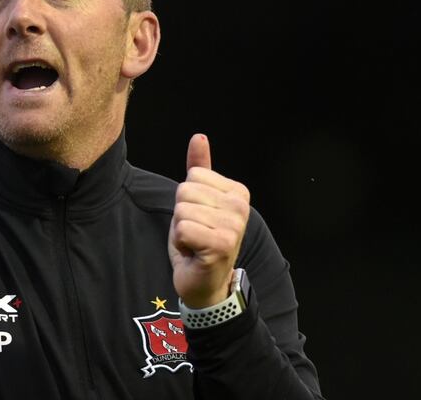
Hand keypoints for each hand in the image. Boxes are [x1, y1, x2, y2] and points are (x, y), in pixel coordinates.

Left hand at [169, 134, 250, 307]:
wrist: (205, 282)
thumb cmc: (199, 241)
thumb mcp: (197, 202)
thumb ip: (199, 169)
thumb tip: (199, 137)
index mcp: (238, 192)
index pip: (192, 176)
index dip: (187, 199)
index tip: (200, 219)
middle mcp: (240, 207)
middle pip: (185, 191)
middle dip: (181, 214)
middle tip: (195, 233)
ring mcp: (233, 226)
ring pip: (182, 210)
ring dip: (180, 230)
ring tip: (195, 243)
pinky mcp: (221, 244)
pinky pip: (182, 229)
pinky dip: (180, 243)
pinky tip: (194, 253)